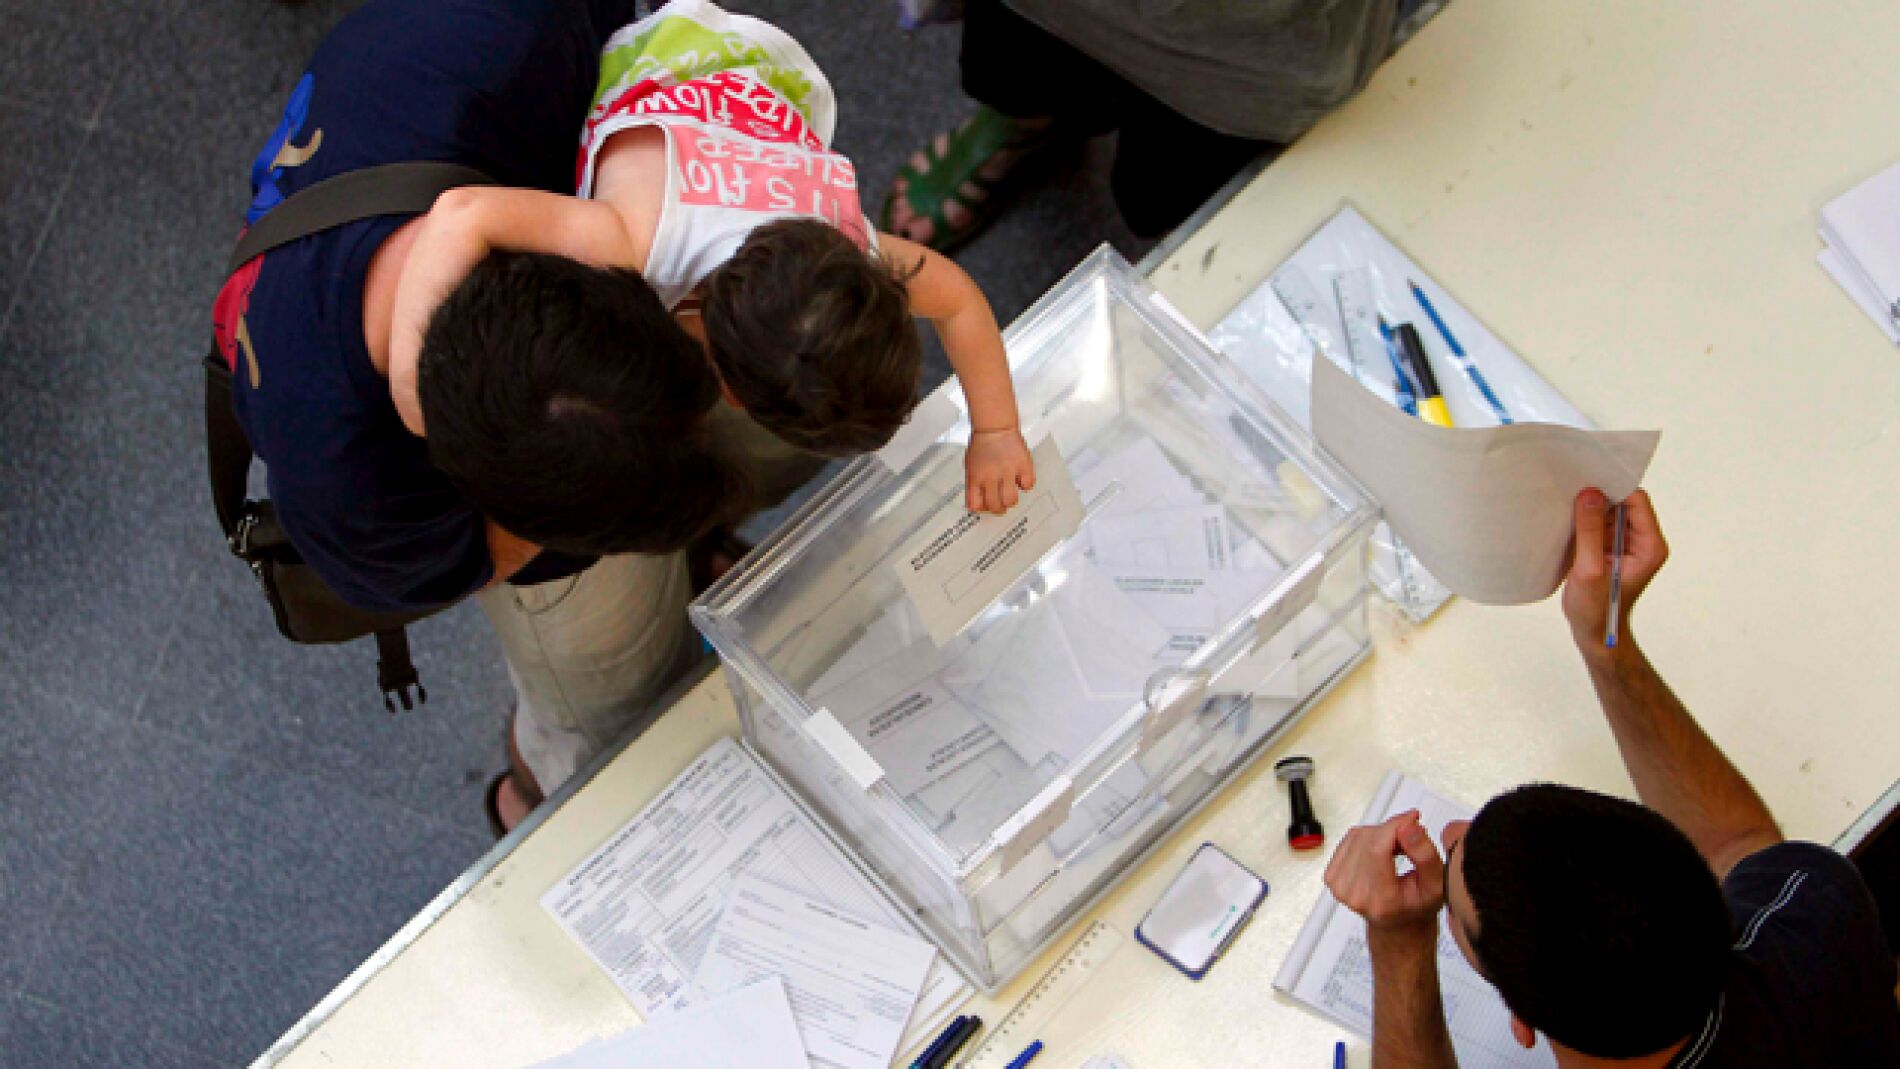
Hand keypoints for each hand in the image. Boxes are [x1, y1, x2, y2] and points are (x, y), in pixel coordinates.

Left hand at [964, 428, 1034, 513]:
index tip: (985, 506)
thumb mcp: (970, 466)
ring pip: (1011, 500)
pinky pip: (1028, 485)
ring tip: (1010, 492)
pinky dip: (1025, 484)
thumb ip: (974, 484)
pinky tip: (1020, 478)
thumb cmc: (981, 444)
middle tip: (1000, 503)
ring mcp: (1008, 471)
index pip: (976, 505)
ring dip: (1011, 500)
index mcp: (976, 477)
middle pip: (995, 506)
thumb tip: (979, 502)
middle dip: (998, 508)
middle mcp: (991, 476)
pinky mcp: (1023, 465)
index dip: (981, 508)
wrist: (994, 426)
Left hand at [1324, 811, 1445, 936]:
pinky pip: (1350, 839)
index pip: (1377, 848)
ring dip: (1381, 834)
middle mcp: (1354, 894)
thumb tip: (1409, 826)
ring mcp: (1339, 885)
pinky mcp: (1331, 875)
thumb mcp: (1437, 884)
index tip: (1413, 819)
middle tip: (1411, 838)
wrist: (1397, 924)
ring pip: (1359, 836)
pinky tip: (1382, 850)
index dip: (1396, 826)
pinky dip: (1368, 838)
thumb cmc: (1417, 906)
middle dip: (1392, 830)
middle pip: (1368, 840)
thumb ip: (1425, 854)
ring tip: (1398, 848)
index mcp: (1380, 900)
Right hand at [1561, 488, 1667, 654]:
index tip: (1586, 484)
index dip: (1613, 489)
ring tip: (1567, 513)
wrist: (1595, 635)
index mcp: (1650, 545)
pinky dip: (1583, 521)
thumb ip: (1590, 531)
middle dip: (1599, 497)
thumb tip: (1590, 493)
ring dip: (1588, 510)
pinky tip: (1567, 525)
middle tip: (1572, 494)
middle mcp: (1642, 540)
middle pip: (1623, 502)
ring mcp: (1626, 543)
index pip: (1636, 501)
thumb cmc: (1597, 610)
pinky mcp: (1609, 547)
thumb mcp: (1590, 570)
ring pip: (1609, 510)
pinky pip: (1598, 522)